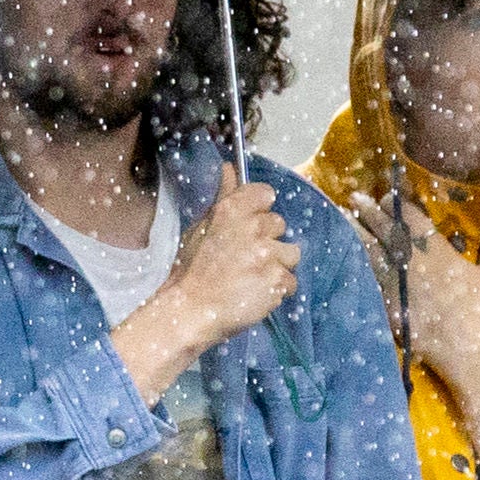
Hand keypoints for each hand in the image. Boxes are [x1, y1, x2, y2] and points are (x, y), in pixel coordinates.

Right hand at [113, 165, 298, 402]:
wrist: (189, 311)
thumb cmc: (191, 270)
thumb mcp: (202, 227)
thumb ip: (223, 197)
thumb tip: (229, 167)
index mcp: (231, 210)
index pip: (265, 194)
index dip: (260, 210)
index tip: (250, 224)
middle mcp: (253, 228)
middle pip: (280, 224)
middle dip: (267, 241)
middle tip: (244, 258)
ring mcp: (267, 255)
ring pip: (290, 253)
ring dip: (276, 265)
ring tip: (252, 278)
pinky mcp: (277, 281)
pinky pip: (290, 281)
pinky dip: (277, 290)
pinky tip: (256, 293)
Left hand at [346, 192, 479, 479]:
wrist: (464, 351)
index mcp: (436, 250)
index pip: (410, 215)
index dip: (396, 202)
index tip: (388, 196)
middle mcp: (411, 260)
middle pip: (384, 227)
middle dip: (369, 209)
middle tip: (356, 197)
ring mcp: (394, 281)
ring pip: (368, 248)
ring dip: (355, 230)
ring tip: (342, 216)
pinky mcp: (384, 302)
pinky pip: (364, 275)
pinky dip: (354, 260)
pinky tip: (343, 251)